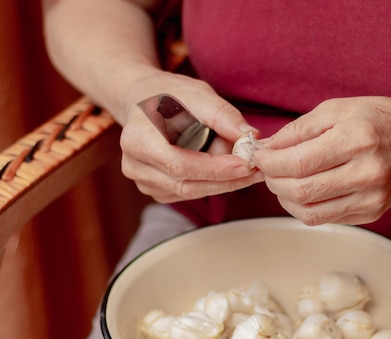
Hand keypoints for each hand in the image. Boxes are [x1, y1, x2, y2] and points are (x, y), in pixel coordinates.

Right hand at [119, 71, 263, 202]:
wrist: (144, 101)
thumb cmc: (170, 95)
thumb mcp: (197, 94)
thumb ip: (222, 116)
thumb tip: (250, 136)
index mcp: (138, 139)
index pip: (180, 164)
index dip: (214, 169)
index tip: (245, 165)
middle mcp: (134, 165)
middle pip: (187, 184)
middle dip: (225, 179)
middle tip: (256, 170)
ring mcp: (143, 181)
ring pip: (190, 191)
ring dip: (222, 182)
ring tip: (244, 164)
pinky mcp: (156, 189)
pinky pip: (189, 192)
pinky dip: (212, 183)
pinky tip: (228, 170)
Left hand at [253, 97, 390, 224]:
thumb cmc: (381, 120)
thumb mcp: (339, 109)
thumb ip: (299, 129)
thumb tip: (267, 149)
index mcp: (358, 139)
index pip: (298, 162)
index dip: (269, 163)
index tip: (259, 157)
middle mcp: (367, 172)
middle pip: (300, 191)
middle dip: (273, 181)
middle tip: (268, 169)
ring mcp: (371, 198)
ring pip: (309, 212)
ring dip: (285, 198)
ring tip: (282, 180)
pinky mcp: (372, 214)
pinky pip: (325, 218)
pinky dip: (304, 207)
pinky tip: (303, 190)